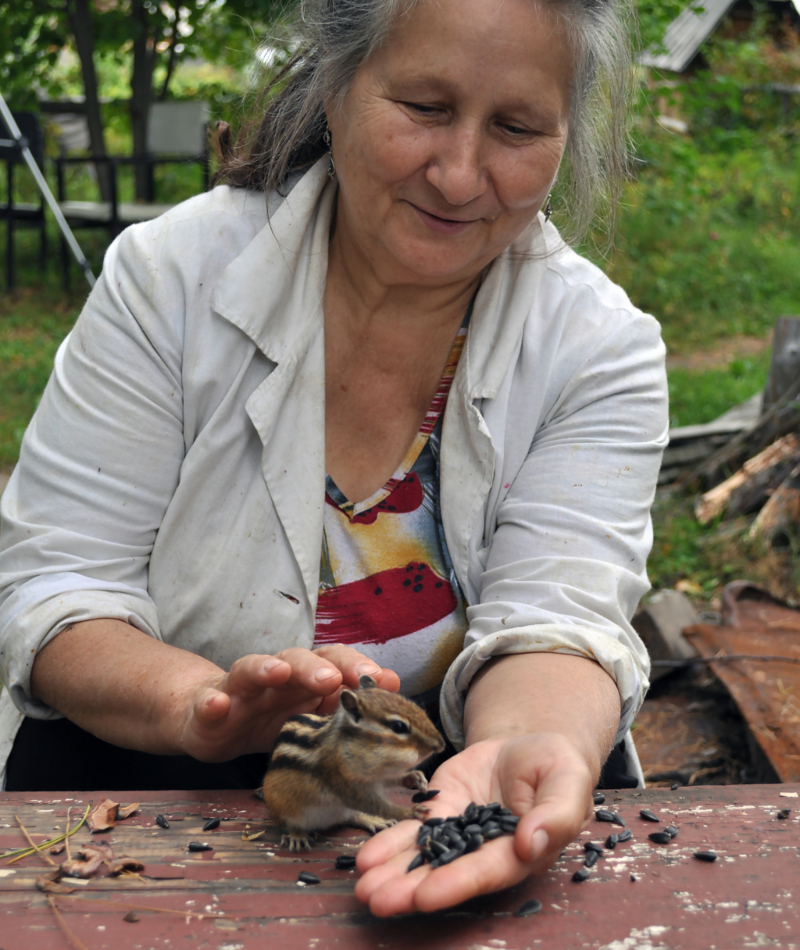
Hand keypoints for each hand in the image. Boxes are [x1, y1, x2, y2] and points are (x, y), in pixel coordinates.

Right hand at [177, 644, 400, 760]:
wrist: (213, 718)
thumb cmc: (269, 714)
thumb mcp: (311, 716)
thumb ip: (346, 705)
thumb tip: (393, 689)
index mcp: (305, 679)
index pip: (335, 662)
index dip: (358, 667)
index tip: (383, 679)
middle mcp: (276, 676)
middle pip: (297, 659)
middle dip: (316, 666)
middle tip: (334, 678)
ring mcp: (241, 689)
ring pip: (251, 668)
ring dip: (265, 667)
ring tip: (277, 672)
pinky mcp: (210, 707)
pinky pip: (210, 701)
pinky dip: (213, 702)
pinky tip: (218, 704)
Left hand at [355, 732, 593, 914]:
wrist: (529, 745)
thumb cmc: (558, 765)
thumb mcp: (569, 779)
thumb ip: (557, 813)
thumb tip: (531, 843)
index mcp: (522, 851)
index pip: (487, 871)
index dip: (457, 883)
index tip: (425, 895)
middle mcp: (486, 851)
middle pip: (447, 874)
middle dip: (411, 888)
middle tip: (377, 899)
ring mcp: (460, 833)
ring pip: (424, 857)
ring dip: (393, 874)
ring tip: (362, 888)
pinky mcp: (442, 811)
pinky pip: (415, 831)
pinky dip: (390, 844)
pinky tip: (366, 858)